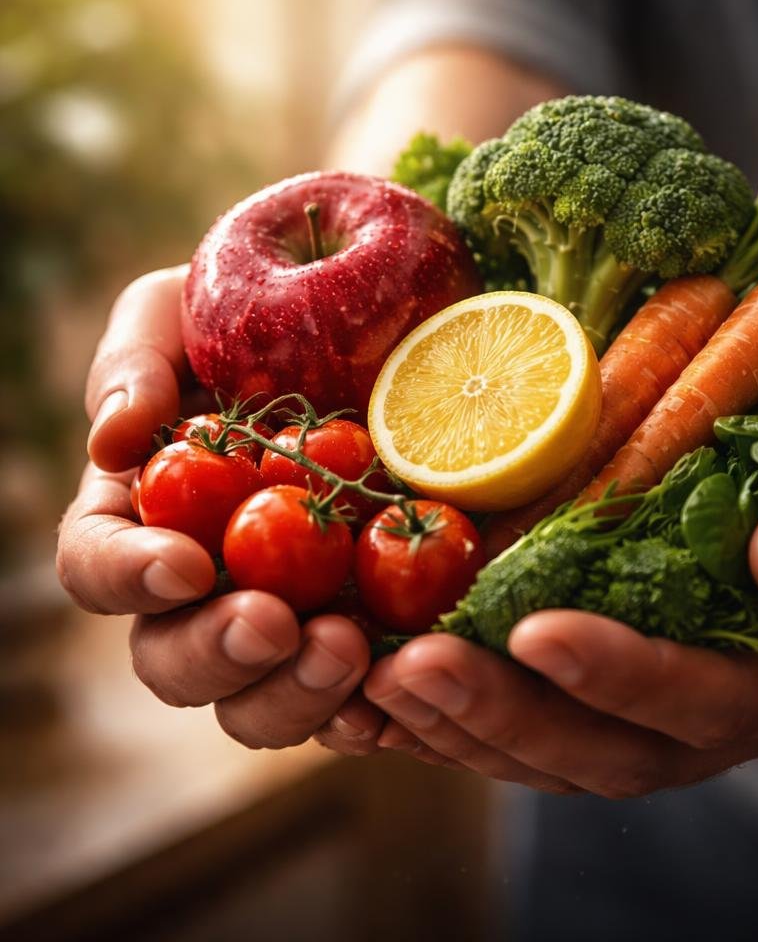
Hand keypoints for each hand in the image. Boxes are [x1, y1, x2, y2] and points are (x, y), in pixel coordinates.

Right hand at [57, 267, 372, 749]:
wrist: (377, 322)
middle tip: (276, 624)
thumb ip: (137, 361)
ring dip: (293, 694)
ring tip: (348, 651)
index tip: (186, 562)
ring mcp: (288, 613)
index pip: (101, 564)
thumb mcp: (190, 308)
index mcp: (146, 513)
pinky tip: (394, 692)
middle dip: (217, 653)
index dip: (129, 575)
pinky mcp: (365, 629)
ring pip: (259, 701)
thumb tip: (110, 440)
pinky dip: (365, 711)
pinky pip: (352, 699)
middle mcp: (207, 582)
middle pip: (174, 658)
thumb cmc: (262, 312)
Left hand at [345, 363, 757, 794]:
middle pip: (620, 751)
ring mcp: (671, 691)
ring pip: (561, 749)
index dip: (629, 678)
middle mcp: (741, 701)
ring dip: (465, 724)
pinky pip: (533, 711)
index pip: (719, 700)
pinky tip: (382, 685)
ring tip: (376, 682)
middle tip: (414, 669)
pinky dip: (457, 710)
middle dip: (513, 718)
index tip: (538, 631)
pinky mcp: (617, 663)